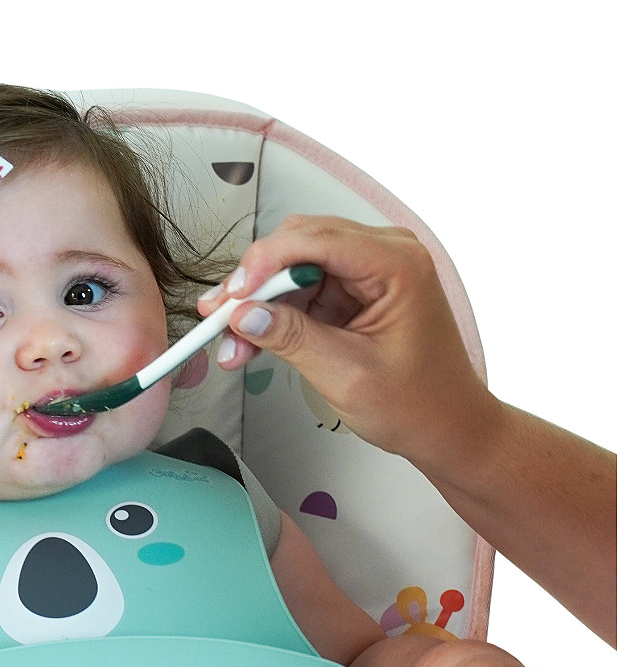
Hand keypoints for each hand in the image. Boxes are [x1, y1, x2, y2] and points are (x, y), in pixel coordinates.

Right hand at [200, 215, 499, 465]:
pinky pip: (302, 290)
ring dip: (258, 303)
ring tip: (231, 344)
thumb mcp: (346, 374)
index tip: (231, 297)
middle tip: (219, 318)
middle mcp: (384, 256)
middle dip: (254, 284)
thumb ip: (292, 338)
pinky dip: (274, 314)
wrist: (446, 427)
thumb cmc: (418, 404)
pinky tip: (250, 341)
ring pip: (293, 269)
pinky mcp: (353, 291)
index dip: (264, 263)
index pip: (317, 239)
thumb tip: (243, 315)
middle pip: (299, 246)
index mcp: (397, 265)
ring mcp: (368, 272)